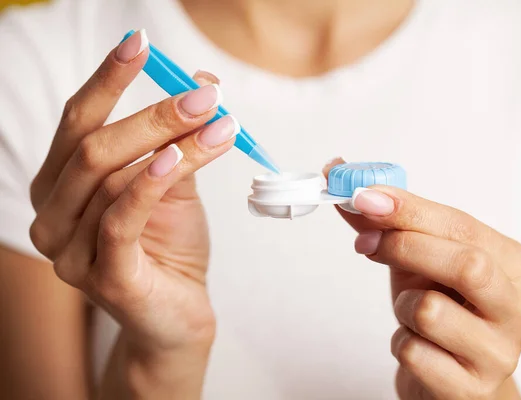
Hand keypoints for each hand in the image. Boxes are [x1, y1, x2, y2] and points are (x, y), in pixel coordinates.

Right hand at [28, 30, 235, 393]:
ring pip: (110, 176)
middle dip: (151, 112)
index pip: (77, 119)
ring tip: (217, 122)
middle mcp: (53, 213)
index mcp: (61, 184)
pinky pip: (121, 219)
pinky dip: (150, 183)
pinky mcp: (102, 277)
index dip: (107, 78)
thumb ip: (178, 140)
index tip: (140, 43)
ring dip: (169, 142)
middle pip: (92, 144)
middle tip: (205, 96)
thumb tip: (202, 83)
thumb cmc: (169, 245)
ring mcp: (69, 249)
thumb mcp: (173, 184)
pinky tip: (178, 158)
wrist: (178, 311)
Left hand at [324, 161, 520, 398]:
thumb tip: (340, 172)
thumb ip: (387, 218)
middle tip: (367, 245)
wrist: (450, 375)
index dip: (410, 210)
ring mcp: (501, 355)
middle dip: (404, 247)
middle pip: (466, 265)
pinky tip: (417, 346)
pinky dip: (401, 342)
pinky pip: (414, 352)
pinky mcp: (471, 390)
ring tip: (412, 313)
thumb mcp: (419, 259)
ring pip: (430, 311)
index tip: (364, 196)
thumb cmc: (441, 308)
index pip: (465, 227)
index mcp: (518, 267)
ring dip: (402, 307)